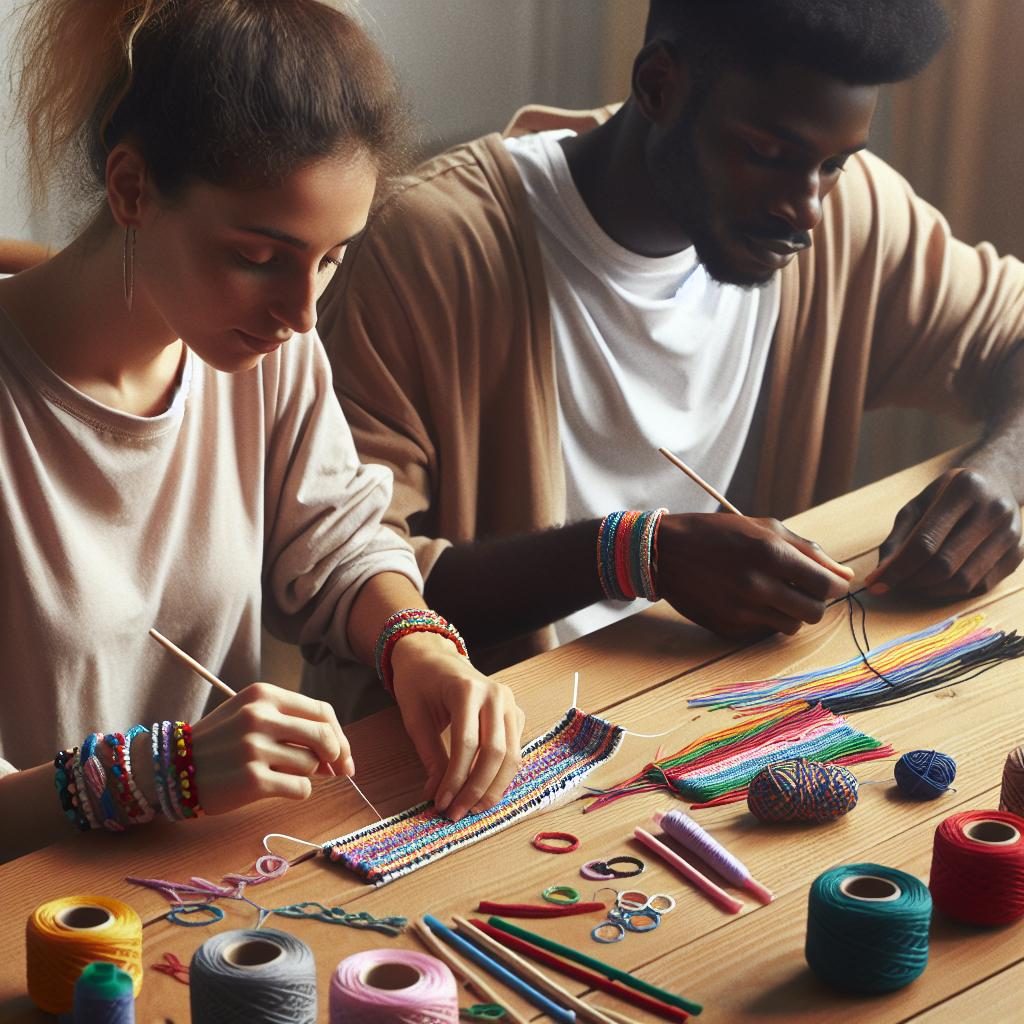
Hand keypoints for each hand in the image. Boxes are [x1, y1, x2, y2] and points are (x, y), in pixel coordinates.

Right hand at [189, 683, 351, 813]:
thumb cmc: (220, 743)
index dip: (339, 735)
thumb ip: (292, 725)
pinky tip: (273, 788)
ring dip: (303, 774)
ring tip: (275, 773)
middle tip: (336, 771)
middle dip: (336, 756)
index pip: (321, 711)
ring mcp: (255, 748)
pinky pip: (300, 788)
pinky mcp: (252, 780)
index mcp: (263, 695)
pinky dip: (295, 792)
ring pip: (311, 765)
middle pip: (324, 736)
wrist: (170, 768)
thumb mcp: (250, 715)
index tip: (343, 755)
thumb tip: (338, 753)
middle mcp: (260, 717)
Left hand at [389, 632, 524, 821]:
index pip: (467, 743)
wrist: (433, 656)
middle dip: (476, 789)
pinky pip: (514, 751)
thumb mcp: (415, 717)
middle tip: (457, 813)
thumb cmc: (419, 683)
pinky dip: (501, 776)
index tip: (441, 804)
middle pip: (496, 753)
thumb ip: (430, 755)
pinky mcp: (515, 713)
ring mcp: (510, 702)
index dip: (455, 779)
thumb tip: (436, 795)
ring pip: (512, 756)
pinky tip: (483, 791)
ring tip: (472, 809)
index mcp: (467, 689)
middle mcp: (496, 694)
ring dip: (493, 788)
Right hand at [656, 513, 851, 640]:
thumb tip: (845, 574)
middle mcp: (758, 585)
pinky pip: (764, 632)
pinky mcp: (728, 628)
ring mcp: (742, 610)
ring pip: (792, 627)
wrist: (664, 552)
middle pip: (814, 612)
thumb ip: (808, 551)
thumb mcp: (764, 528)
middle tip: (801, 590)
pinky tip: (749, 601)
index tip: (830, 583)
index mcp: (771, 553)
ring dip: (791, 613)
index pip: (826, 585)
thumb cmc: (718, 533)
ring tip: (774, 595)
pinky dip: (764, 620)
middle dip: (814, 602)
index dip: (835, 586)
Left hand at [865, 467, 1022, 598]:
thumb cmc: (947, 496)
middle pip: (945, 564)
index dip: (898, 569)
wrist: (995, 483)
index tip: (875, 585)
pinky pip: (980, 586)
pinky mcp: (1018, 553)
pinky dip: (952, 591)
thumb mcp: (917, 506)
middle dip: (913, 581)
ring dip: (931, 590)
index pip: (925, 542)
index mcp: (964, 489)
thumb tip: (880, 576)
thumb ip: (897, 539)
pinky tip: (938, 582)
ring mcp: (1011, 533)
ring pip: (964, 581)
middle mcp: (993, 510)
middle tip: (895, 584)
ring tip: (914, 583)